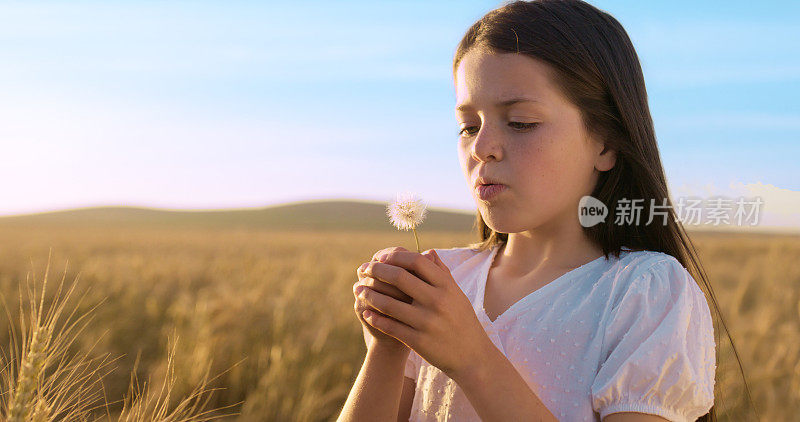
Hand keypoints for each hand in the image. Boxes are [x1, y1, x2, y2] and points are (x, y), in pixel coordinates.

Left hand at [358, 249, 493, 378]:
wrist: (472, 356)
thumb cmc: (462, 320)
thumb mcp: (457, 294)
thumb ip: (441, 272)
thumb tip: (427, 251)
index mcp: (446, 286)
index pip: (416, 261)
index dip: (395, 257)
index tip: (381, 257)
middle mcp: (438, 301)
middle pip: (399, 278)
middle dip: (376, 271)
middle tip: (363, 269)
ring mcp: (428, 322)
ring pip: (390, 304)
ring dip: (370, 295)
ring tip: (359, 290)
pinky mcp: (419, 341)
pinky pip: (391, 327)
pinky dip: (375, 318)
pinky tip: (367, 313)